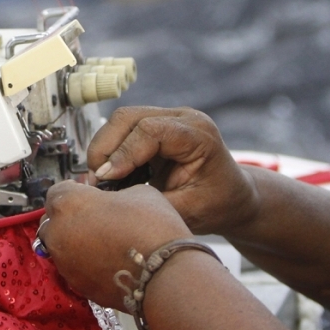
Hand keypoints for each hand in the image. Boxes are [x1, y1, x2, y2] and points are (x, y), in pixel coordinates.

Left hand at [40, 181, 191, 308]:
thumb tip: (109, 202)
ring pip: (60, 246)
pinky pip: (74, 268)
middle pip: (53, 220)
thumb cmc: (153, 228)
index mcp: (69, 203)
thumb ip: (113, 194)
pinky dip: (84, 263)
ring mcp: (65, 262)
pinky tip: (107, 260)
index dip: (75, 191)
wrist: (165, 274)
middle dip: (68, 217)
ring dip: (74, 241)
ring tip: (102, 241)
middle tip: (94, 217)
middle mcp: (59, 233)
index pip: (58, 190)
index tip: (88, 194)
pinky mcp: (77, 285)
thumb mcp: (137, 192)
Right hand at [88, 107, 255, 235]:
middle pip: (128, 118)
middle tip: (97, 181)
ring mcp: (168, 118)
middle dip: (105, 148)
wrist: (232, 196)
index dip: (123, 153)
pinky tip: (112, 173)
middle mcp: (182, 118)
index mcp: (198, 134)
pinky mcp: (155, 126)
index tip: (105, 178)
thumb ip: (152, 203)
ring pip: (120, 120)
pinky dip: (111, 150)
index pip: (150, 130)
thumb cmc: (218, 204)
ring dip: (104, 148)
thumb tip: (110, 198)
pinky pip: (123, 129)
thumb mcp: (188, 212)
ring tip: (102, 179)